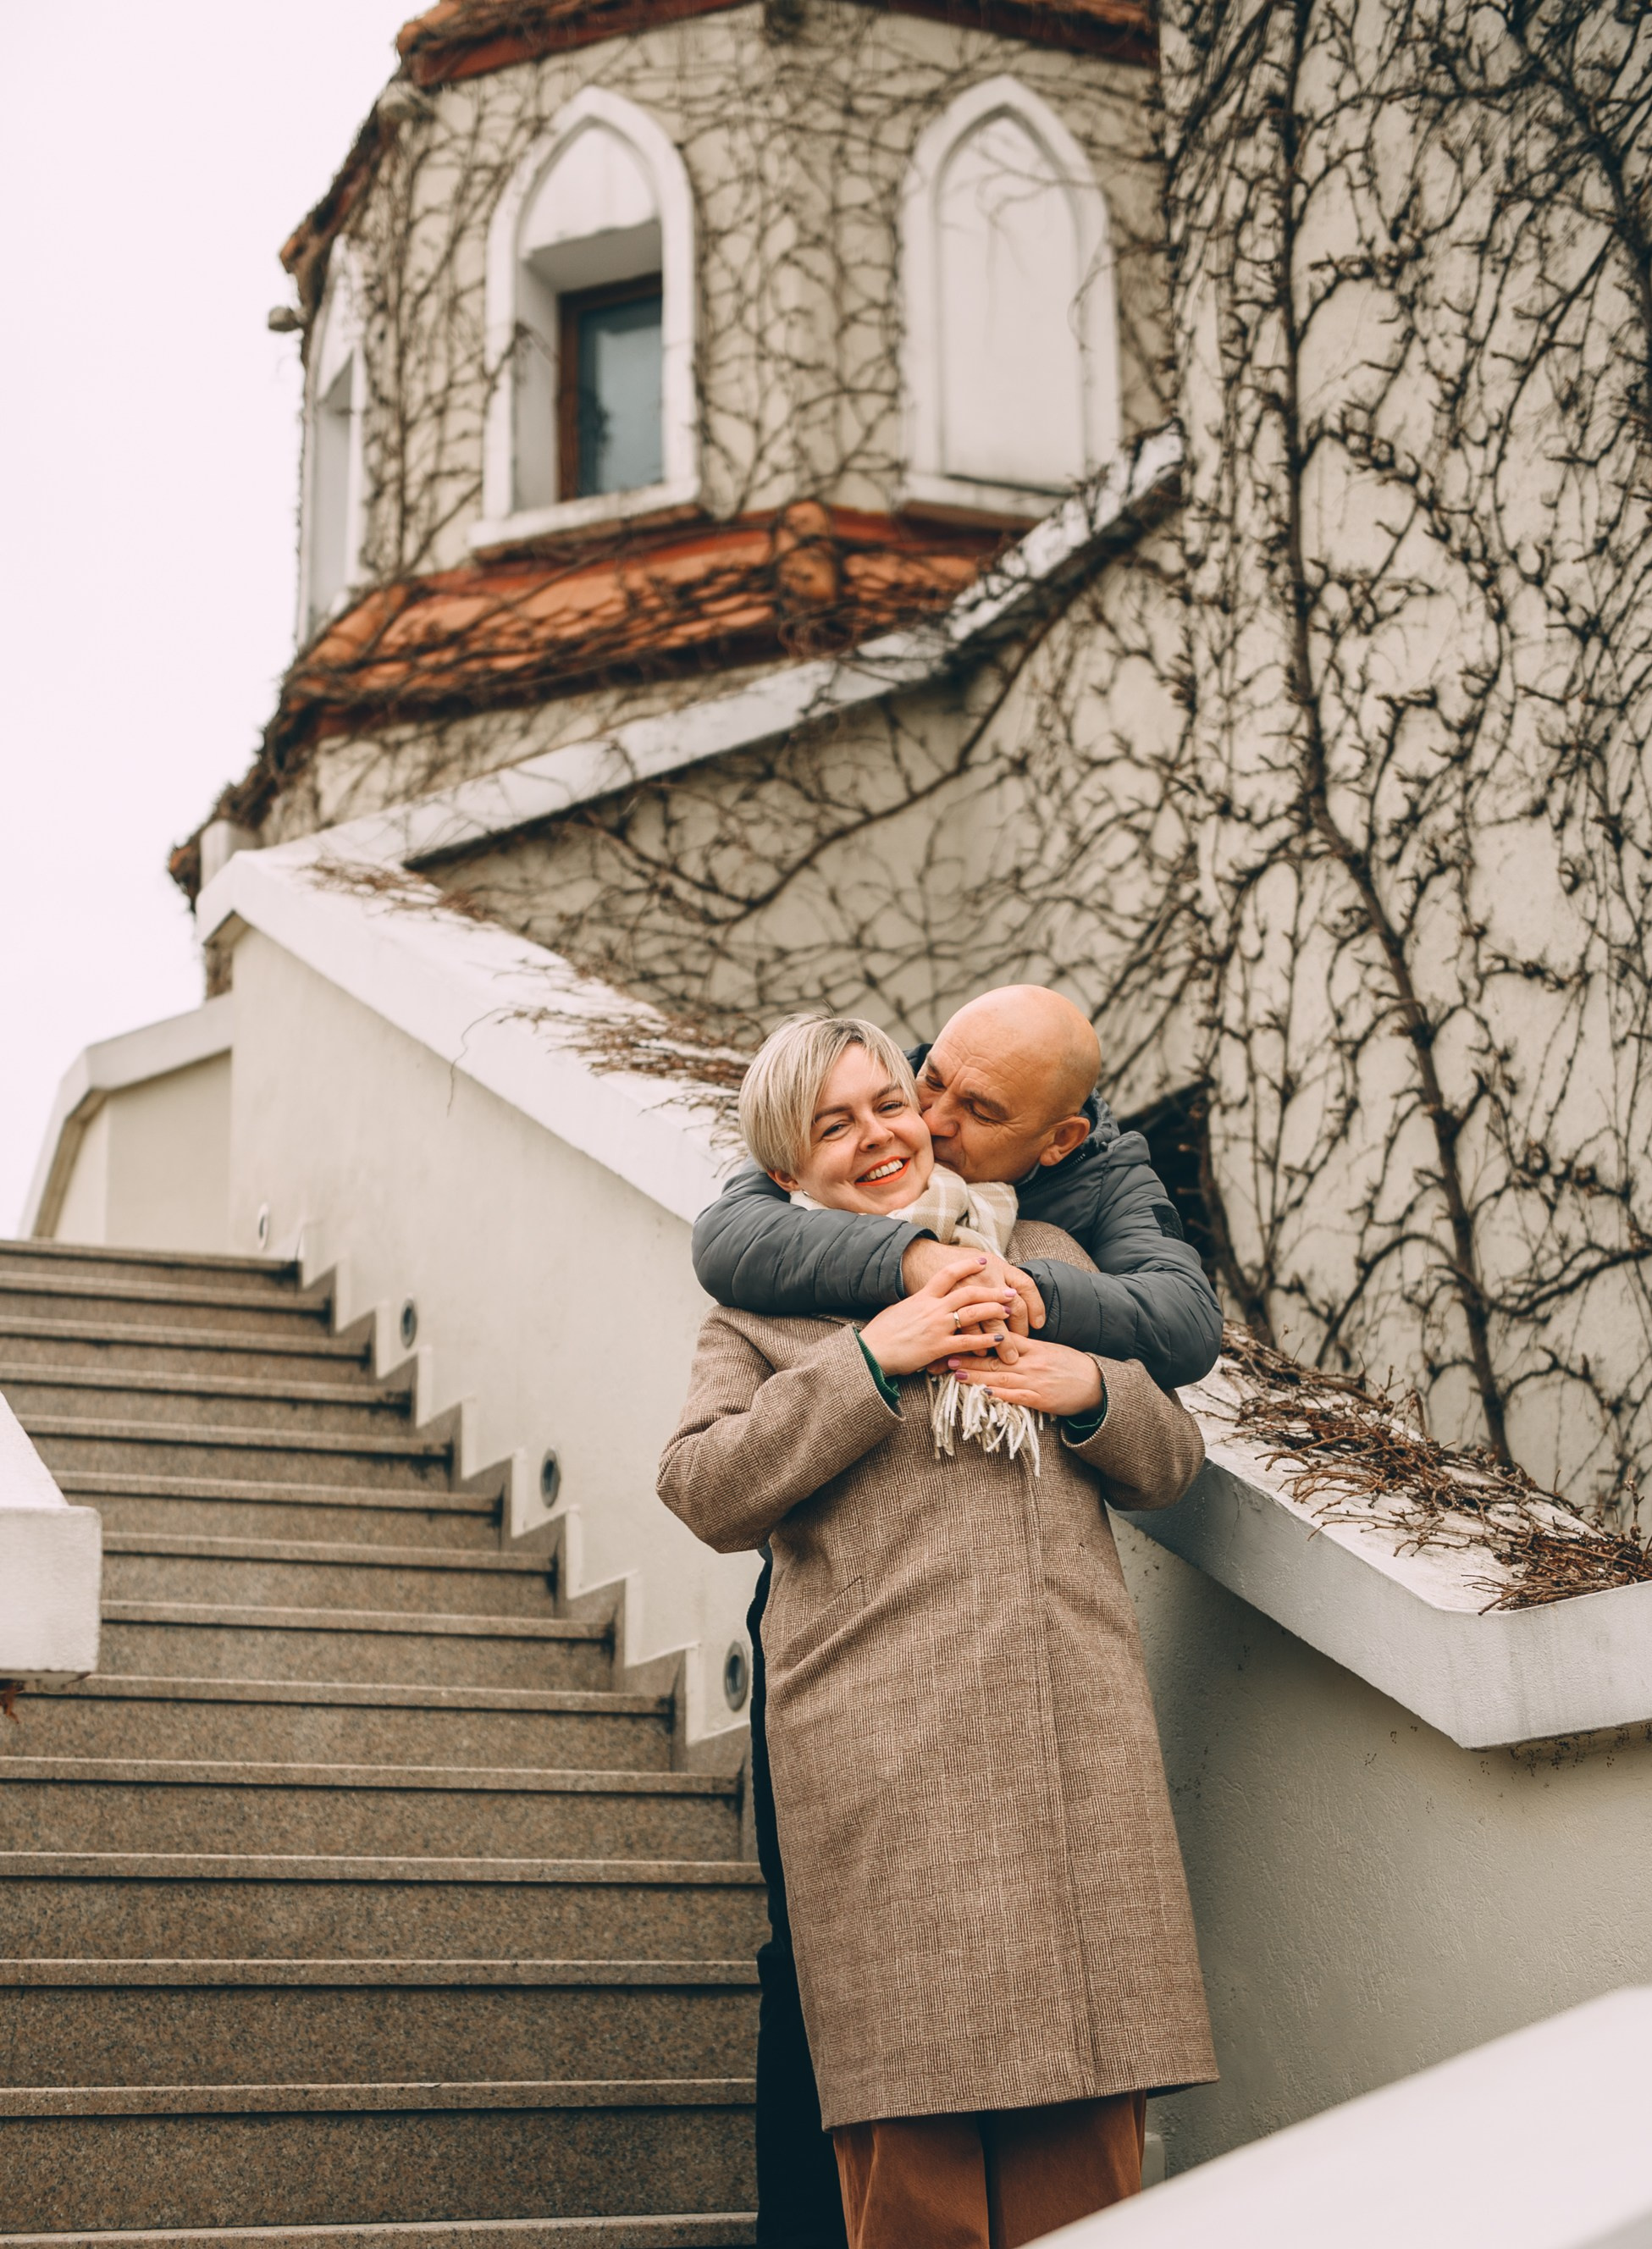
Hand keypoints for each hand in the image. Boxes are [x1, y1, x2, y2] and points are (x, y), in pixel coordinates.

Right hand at [861, 1256, 1015, 1377]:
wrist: (871, 1351)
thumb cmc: (881, 1333)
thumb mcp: (898, 1310)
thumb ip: (915, 1304)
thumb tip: (922, 1301)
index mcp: (922, 1297)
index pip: (948, 1274)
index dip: (967, 1265)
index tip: (983, 1260)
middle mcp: (932, 1308)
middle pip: (968, 1292)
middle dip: (991, 1290)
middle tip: (1009, 1291)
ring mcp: (937, 1327)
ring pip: (972, 1313)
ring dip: (994, 1310)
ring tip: (1009, 1310)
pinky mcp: (938, 1347)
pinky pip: (968, 1341)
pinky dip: (986, 1339)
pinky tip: (999, 1339)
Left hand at [947, 1338, 1103, 1417]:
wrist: (1096, 1384)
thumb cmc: (1071, 1365)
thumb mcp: (1049, 1348)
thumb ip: (1024, 1345)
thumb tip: (999, 1338)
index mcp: (1034, 1347)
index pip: (1002, 1338)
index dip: (979, 1336)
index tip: (959, 1335)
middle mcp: (1032, 1362)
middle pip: (996, 1358)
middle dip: (970, 1357)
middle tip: (947, 1355)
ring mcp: (1036, 1380)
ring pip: (1001, 1377)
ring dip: (977, 1375)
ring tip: (956, 1373)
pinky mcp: (1040, 1398)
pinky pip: (1017, 1396)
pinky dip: (1000, 1395)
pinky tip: (983, 1393)